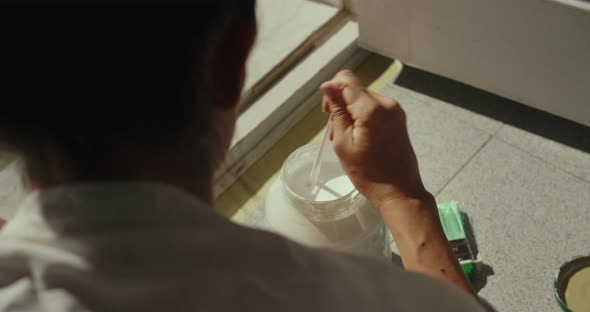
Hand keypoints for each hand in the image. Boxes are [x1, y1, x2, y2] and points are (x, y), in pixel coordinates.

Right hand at [320, 70, 427, 208]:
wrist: (400, 191)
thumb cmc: (368, 173)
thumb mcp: (343, 143)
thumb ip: (337, 111)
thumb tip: (328, 87)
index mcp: (371, 108)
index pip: (346, 80)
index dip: (331, 90)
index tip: (326, 111)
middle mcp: (386, 103)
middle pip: (355, 90)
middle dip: (341, 106)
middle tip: (334, 132)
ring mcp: (395, 110)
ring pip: (364, 100)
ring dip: (351, 114)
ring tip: (346, 139)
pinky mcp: (399, 118)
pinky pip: (375, 109)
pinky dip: (363, 118)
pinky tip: (359, 138)